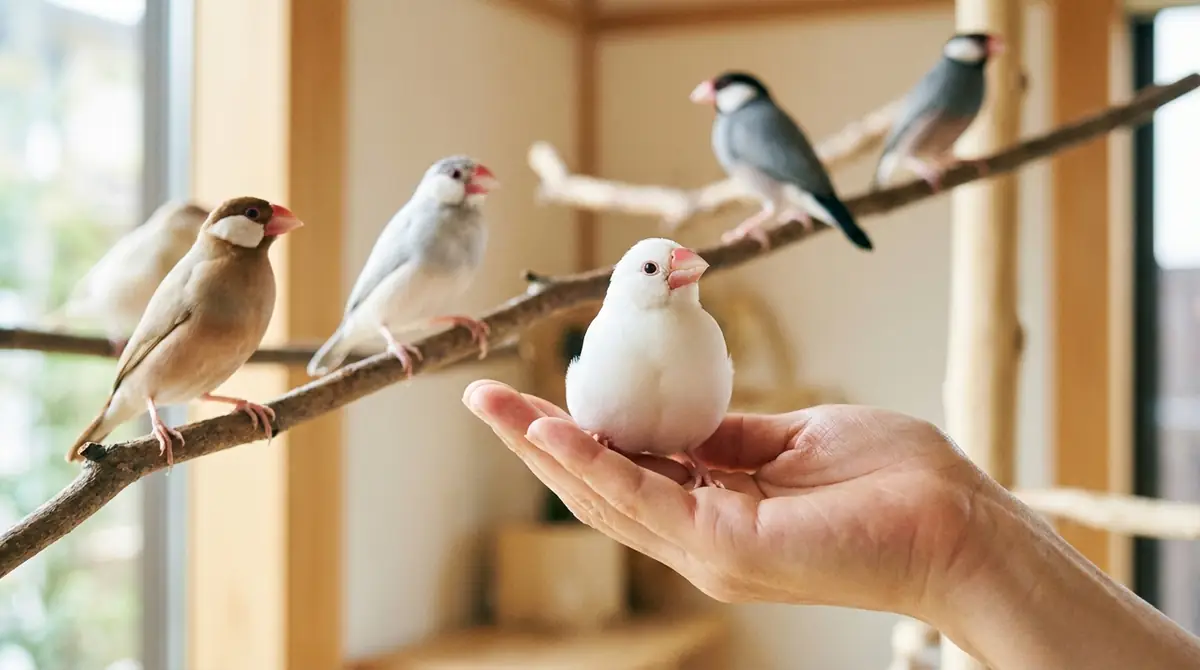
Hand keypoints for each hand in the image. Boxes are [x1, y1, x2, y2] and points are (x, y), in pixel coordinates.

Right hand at [462, 379, 991, 617]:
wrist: (960, 524)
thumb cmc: (891, 480)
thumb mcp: (792, 440)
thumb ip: (728, 437)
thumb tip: (678, 417)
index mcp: (716, 510)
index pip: (626, 470)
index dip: (574, 433)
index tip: (532, 396)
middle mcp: (700, 538)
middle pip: (598, 485)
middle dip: (536, 441)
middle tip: (482, 398)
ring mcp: (709, 550)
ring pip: (606, 494)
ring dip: (544, 448)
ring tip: (494, 407)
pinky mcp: (726, 548)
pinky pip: (643, 498)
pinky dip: (592, 463)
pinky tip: (552, 430)